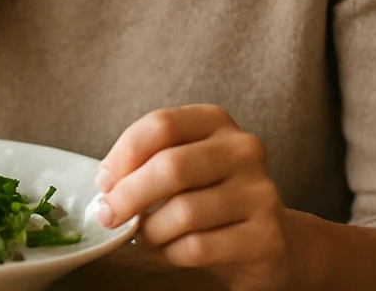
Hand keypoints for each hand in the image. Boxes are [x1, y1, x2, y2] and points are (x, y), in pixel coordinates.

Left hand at [97, 105, 300, 290]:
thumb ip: (147, 164)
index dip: (124, 154)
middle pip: (171, 166)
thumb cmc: (212, 201)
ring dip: (151, 231)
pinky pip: (199, 247)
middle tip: (109, 216)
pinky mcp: (265, 236)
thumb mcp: (183, 168)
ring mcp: (260, 192)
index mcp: (216, 122)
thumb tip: (108, 184)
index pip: (161, 124)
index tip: (105, 181)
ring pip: (183, 212)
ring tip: (146, 236)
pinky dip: (172, 253)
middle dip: (128, 195)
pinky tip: (172, 251)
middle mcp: (243, 149)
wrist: (270, 243)